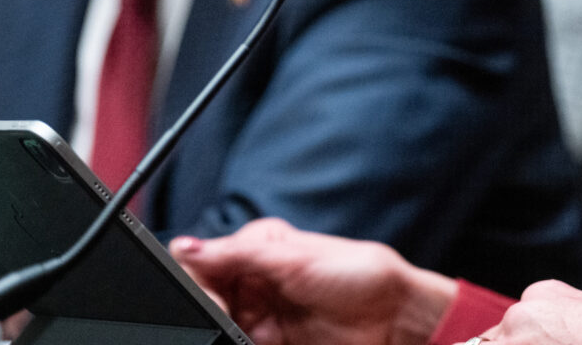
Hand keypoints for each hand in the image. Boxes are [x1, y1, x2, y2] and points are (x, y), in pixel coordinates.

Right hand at [171, 218, 457, 344]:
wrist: (395, 318)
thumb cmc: (358, 273)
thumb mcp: (295, 258)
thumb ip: (238, 254)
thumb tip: (186, 247)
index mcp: (258, 250)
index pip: (204, 258)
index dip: (197, 275)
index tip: (210, 293)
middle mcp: (255, 283)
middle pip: (204, 294)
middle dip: (208, 306)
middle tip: (229, 317)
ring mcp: (261, 316)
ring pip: (217, 324)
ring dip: (219, 328)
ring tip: (241, 331)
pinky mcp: (270, 343)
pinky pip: (236, 343)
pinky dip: (233, 342)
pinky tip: (241, 340)